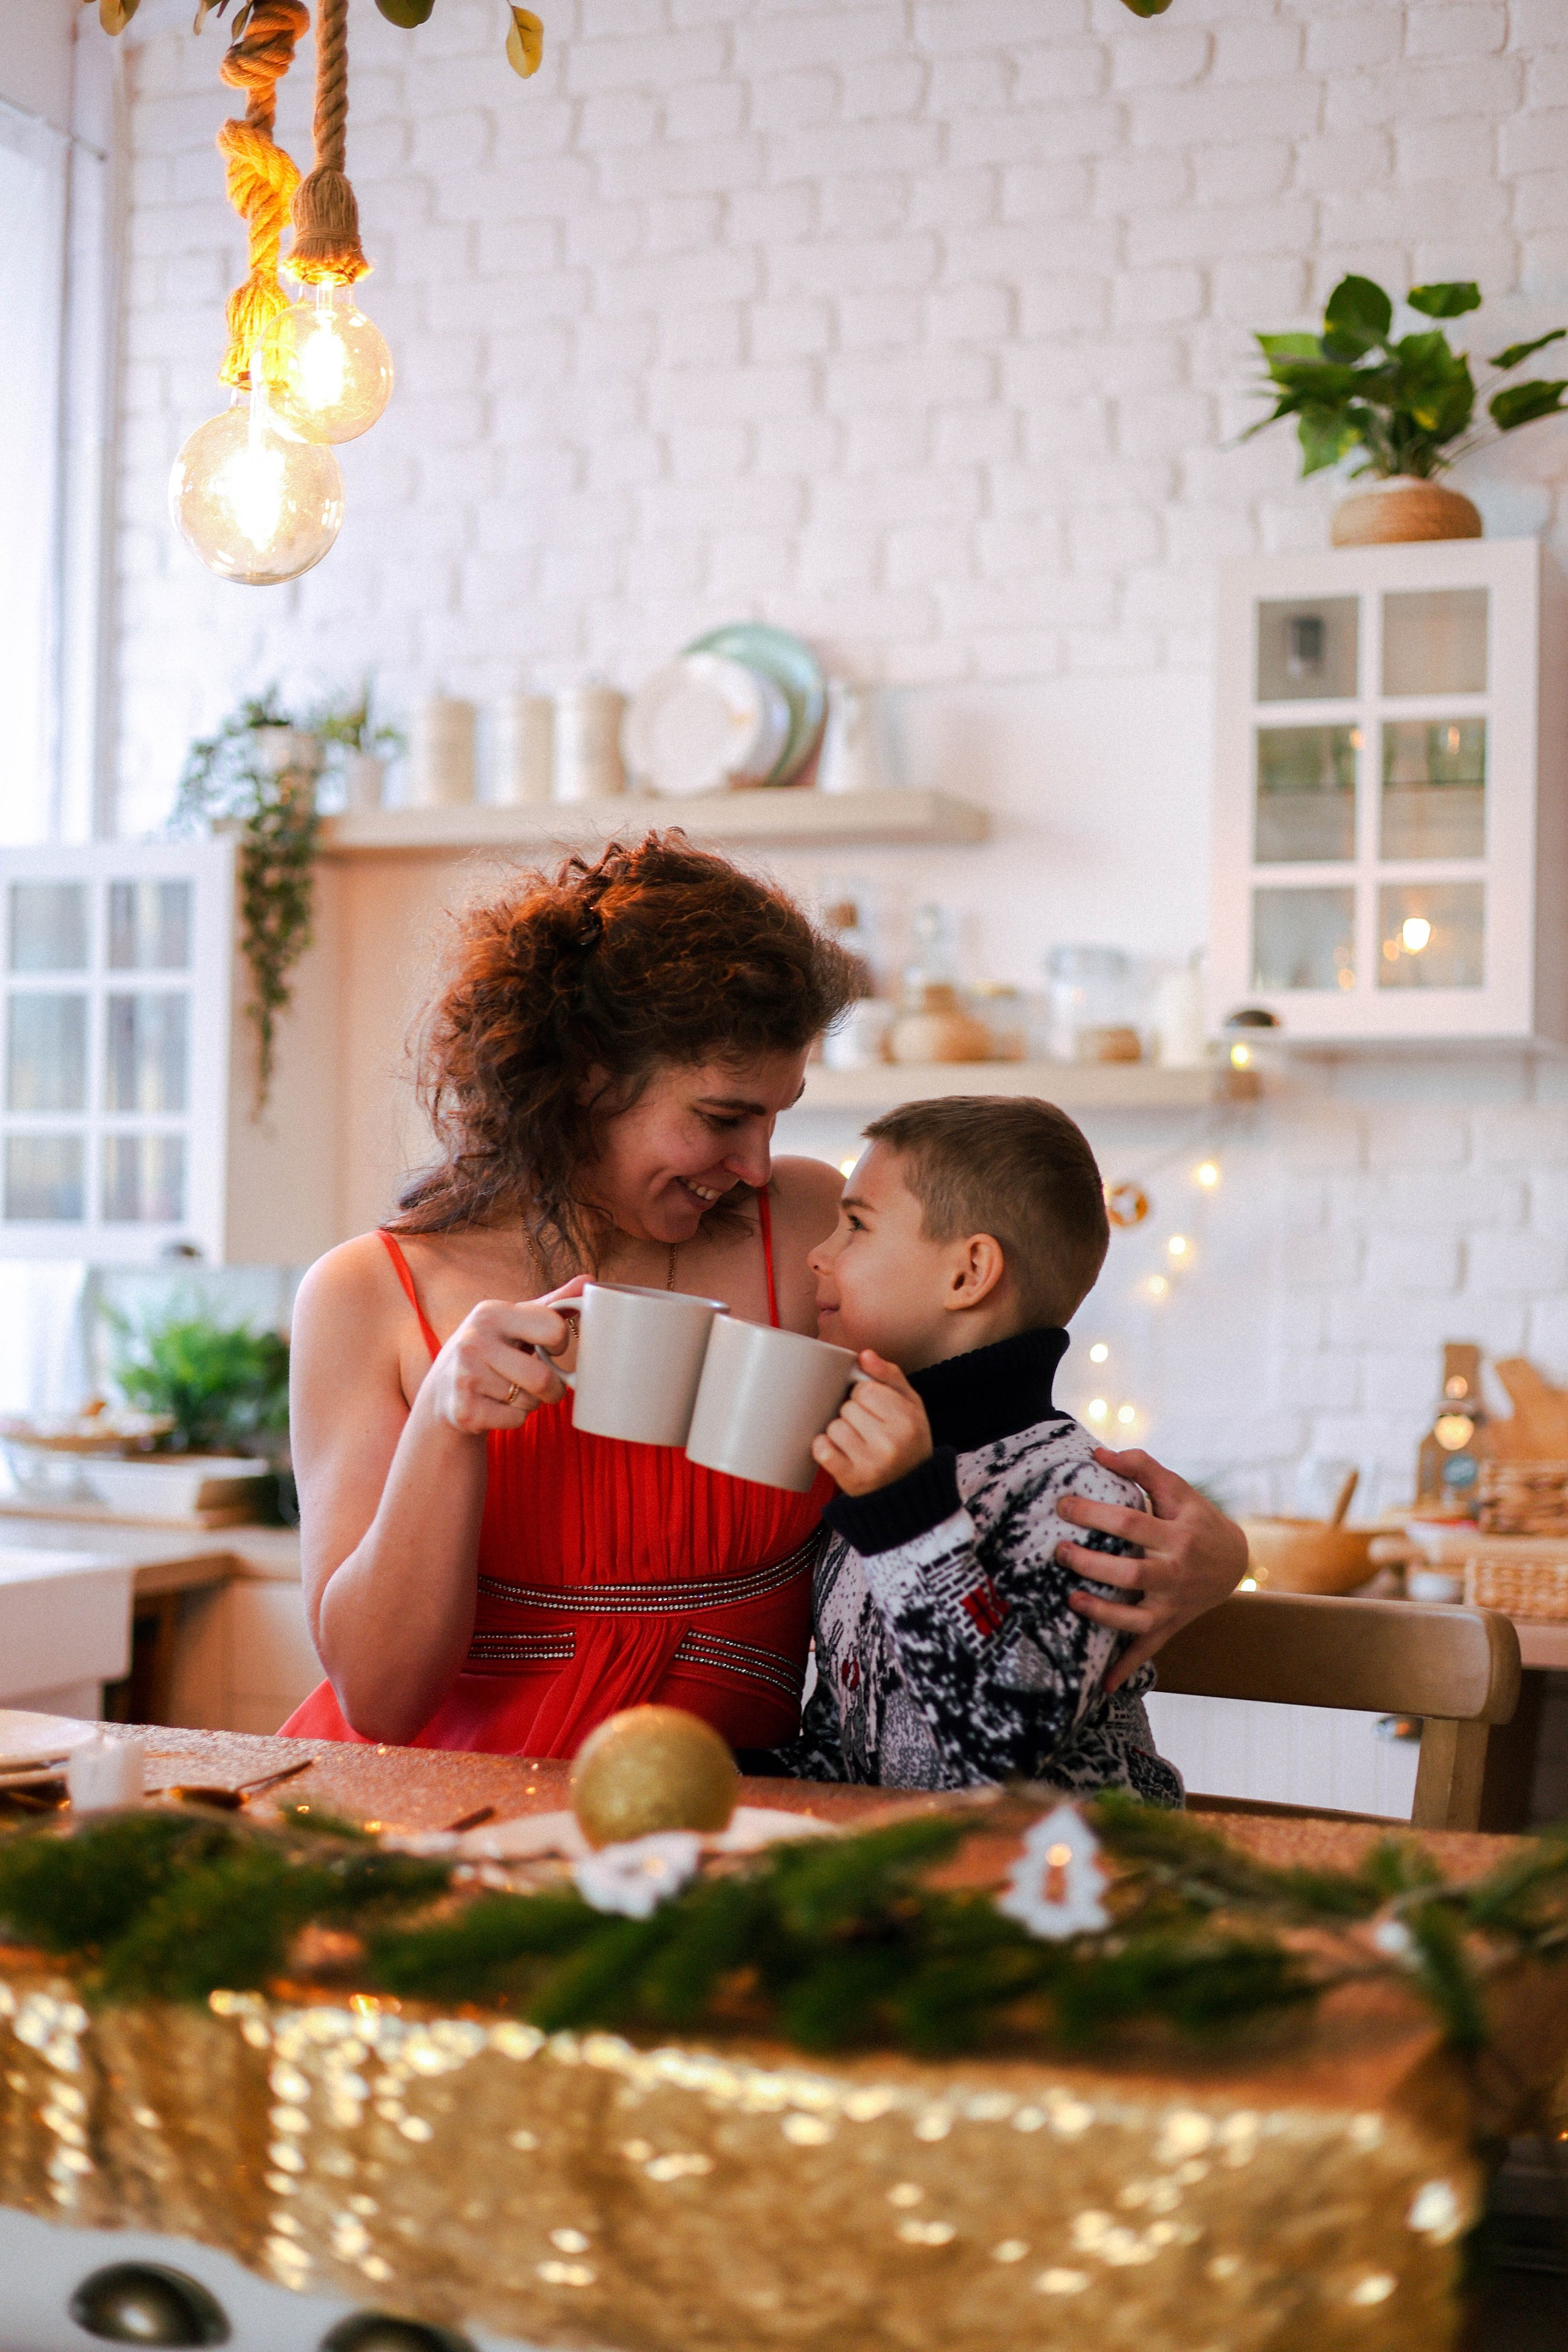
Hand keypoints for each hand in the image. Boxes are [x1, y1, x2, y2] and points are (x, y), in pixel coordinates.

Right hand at [422, 1278, 585, 1436]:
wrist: (443, 1388)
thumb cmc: (493, 1348)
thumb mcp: (516, 1320)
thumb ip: (553, 1304)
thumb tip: (590, 1282)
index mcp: (491, 1313)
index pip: (553, 1329)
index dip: (561, 1343)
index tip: (551, 1346)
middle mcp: (474, 1342)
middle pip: (543, 1378)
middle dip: (554, 1388)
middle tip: (545, 1384)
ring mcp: (466, 1378)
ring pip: (530, 1402)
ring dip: (532, 1402)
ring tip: (512, 1389)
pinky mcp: (465, 1411)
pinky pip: (515, 1421)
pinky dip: (515, 1418)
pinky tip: (497, 1405)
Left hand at [812, 1351, 933, 1496]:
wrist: (910, 1492)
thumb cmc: (908, 1441)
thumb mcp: (911, 1405)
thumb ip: (890, 1376)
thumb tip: (864, 1354)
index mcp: (908, 1420)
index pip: (866, 1389)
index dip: (865, 1395)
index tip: (873, 1408)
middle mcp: (892, 1443)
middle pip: (848, 1407)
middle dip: (853, 1413)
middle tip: (866, 1428)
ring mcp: (871, 1463)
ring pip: (834, 1426)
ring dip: (840, 1431)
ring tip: (856, 1442)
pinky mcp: (851, 1480)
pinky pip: (822, 1449)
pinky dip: (824, 1447)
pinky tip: (838, 1451)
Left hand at [1060, 1447, 1247, 1691]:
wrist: (1235, 1561)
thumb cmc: (1196, 1519)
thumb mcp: (1177, 1489)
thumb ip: (1141, 1467)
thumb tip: (1098, 1454)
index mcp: (1177, 1535)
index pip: (1131, 1523)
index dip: (1095, 1513)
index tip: (1063, 1505)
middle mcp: (1176, 1572)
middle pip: (1131, 1573)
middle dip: (1091, 1563)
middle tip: (1059, 1552)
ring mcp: (1172, 1604)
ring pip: (1136, 1618)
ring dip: (1103, 1613)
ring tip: (1071, 1599)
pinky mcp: (1169, 1625)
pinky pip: (1147, 1650)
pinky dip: (1126, 1669)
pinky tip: (1103, 1686)